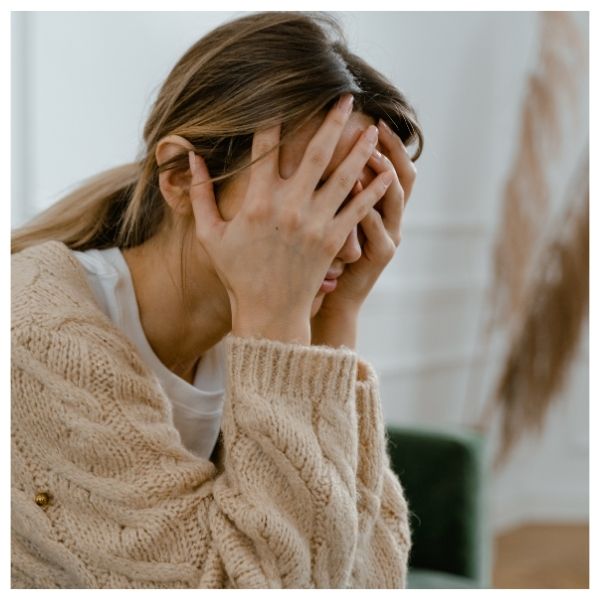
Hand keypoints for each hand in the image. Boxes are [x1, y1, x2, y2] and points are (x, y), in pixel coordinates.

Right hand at [187, 95, 393, 344]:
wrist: (269, 312)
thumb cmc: (238, 274)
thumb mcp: (210, 235)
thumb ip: (199, 196)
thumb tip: (192, 158)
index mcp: (258, 201)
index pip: (266, 147)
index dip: (274, 118)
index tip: (283, 97)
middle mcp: (290, 206)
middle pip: (316, 152)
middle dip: (332, 120)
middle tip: (346, 97)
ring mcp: (315, 222)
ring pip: (344, 176)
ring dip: (360, 149)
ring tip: (374, 128)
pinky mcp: (334, 240)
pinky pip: (359, 209)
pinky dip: (374, 190)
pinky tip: (386, 173)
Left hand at [311, 119, 416, 348]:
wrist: (332, 299)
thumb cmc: (326, 258)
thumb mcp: (333, 220)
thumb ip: (332, 191)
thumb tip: (317, 153)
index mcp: (380, 207)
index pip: (391, 166)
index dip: (388, 142)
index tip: (372, 117)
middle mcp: (391, 218)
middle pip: (404, 175)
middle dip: (392, 149)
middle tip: (375, 126)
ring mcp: (389, 236)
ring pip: (395, 198)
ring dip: (383, 173)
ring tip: (368, 152)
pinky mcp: (381, 255)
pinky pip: (378, 227)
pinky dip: (369, 207)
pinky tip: (356, 190)